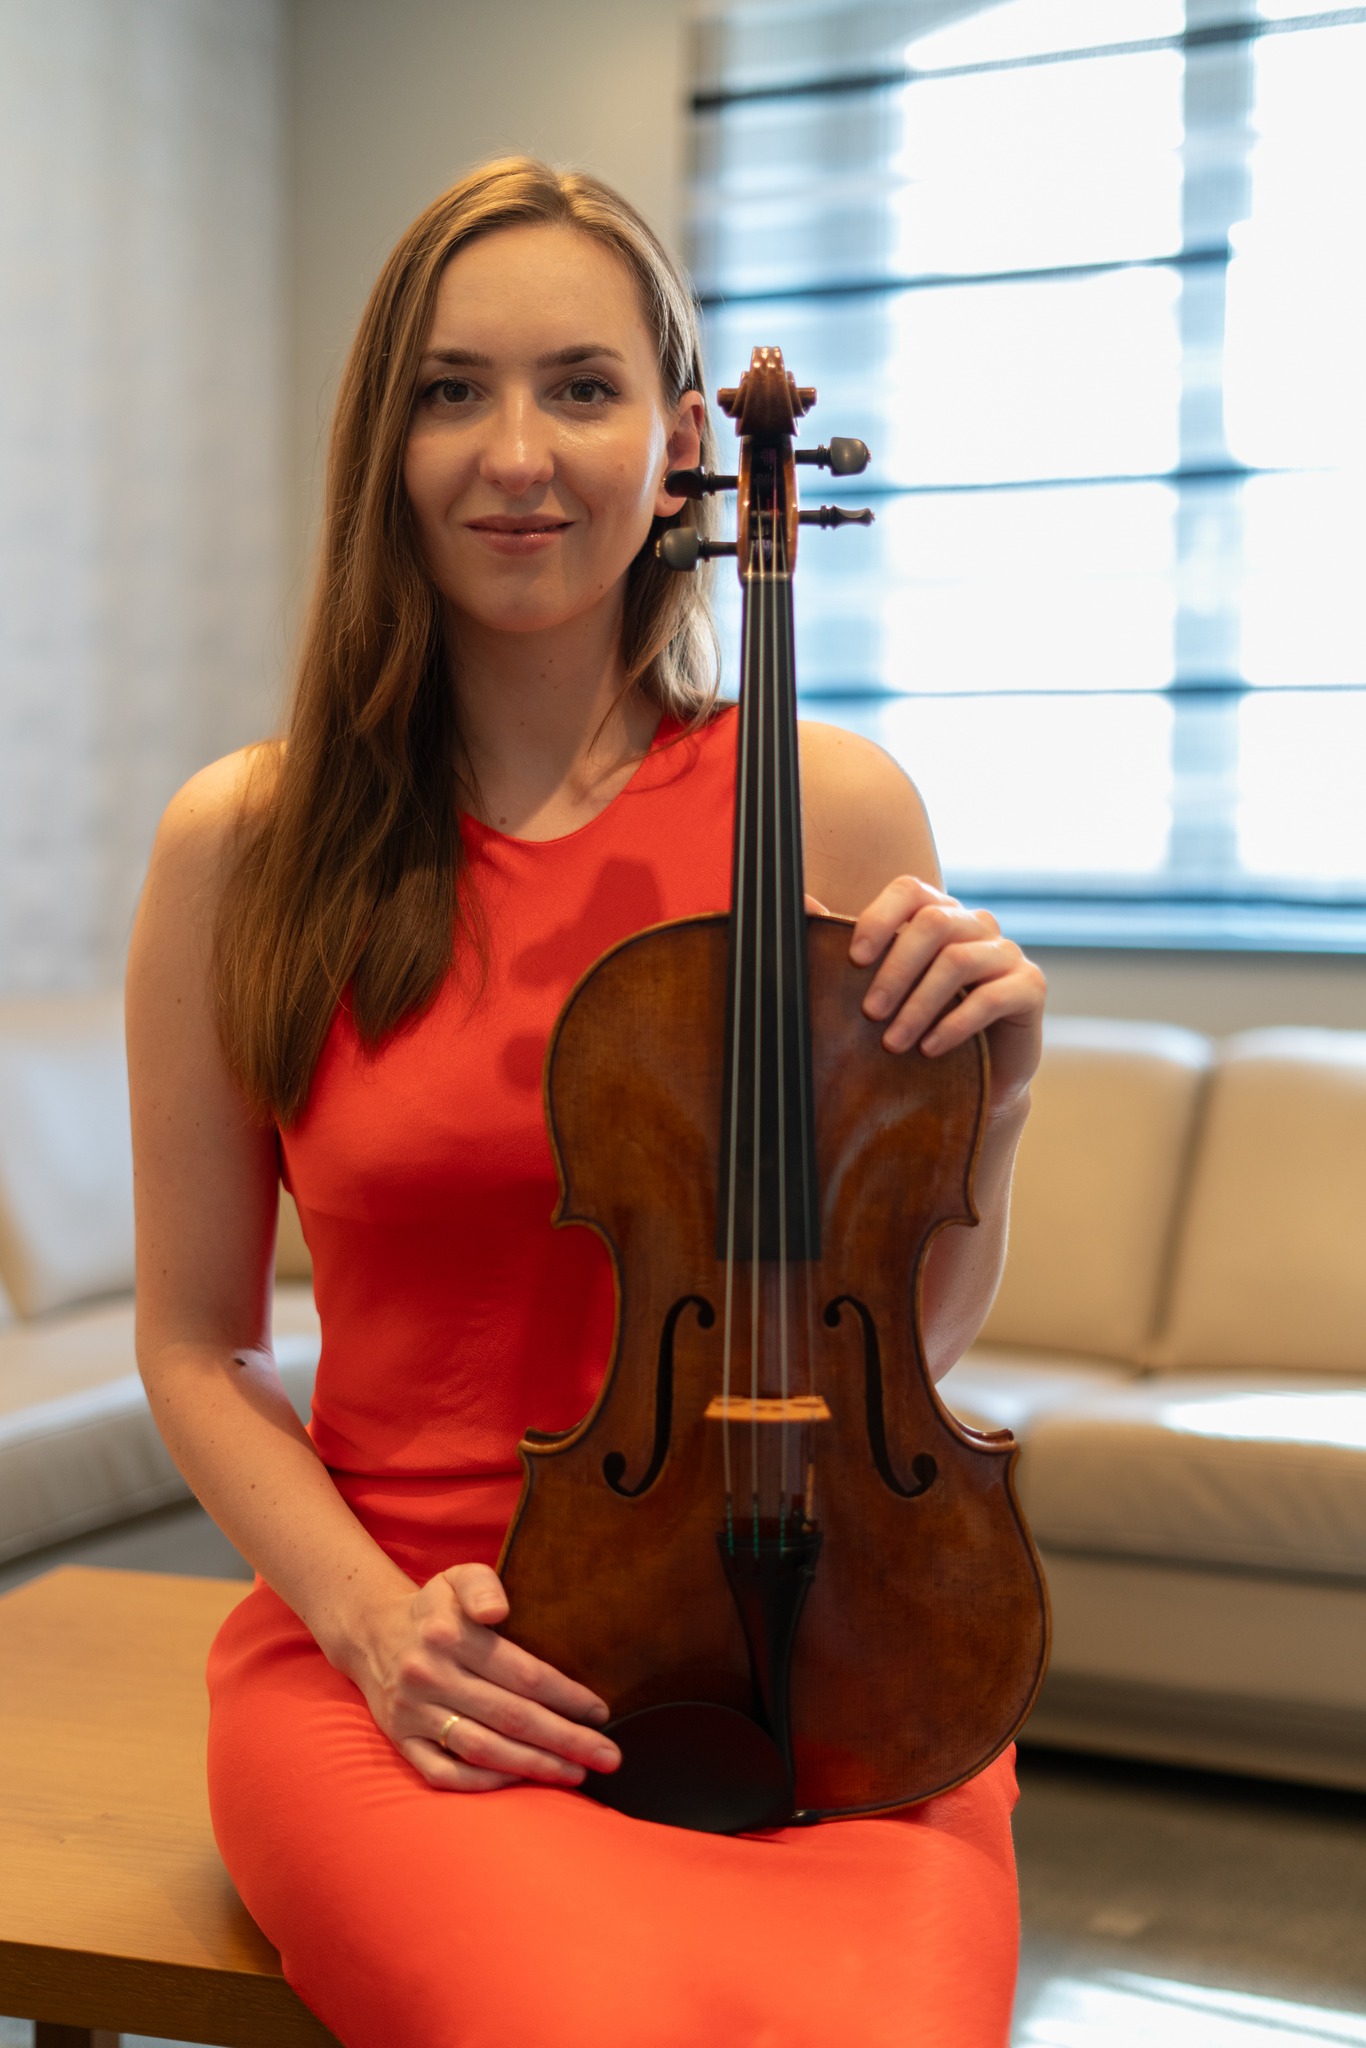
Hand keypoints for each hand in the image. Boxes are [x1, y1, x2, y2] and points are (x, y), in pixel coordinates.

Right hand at [352, 1562, 621, 1792]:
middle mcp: (428, 1676)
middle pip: (510, 1716)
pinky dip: (484, 1784)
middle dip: (565, 1740)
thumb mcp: (457, 1578)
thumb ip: (482, 1585)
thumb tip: (499, 1610)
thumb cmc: (435, 1609)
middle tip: (608, 1757)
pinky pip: (444, 1774)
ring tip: (576, 1773)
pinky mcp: (401, 1742)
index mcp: (448, 1635)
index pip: (521, 1673)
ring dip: (534, 1766)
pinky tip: (520, 1782)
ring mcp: (412, 1714)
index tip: (601, 1711)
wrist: (371, 1634)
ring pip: (482, 1749)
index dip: (565, 1695)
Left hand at [809, 878, 1044, 1120]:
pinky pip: (991, 997)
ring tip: (893, 1043)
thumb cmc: (921, 1025)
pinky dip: (953, 1025)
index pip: (910, 890)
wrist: (977, 1079)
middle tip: (869, 1013)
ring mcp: (1006, 953)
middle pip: (933, 924)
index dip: (879, 917)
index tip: (853, 959)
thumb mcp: (881, 987)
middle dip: (894, 971)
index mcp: (938, 913)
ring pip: (959, 960)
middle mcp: (975, 925)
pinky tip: (928, 1049)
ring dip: (918, 1005)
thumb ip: (849, 946)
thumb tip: (800, 905)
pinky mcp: (1030, 987)